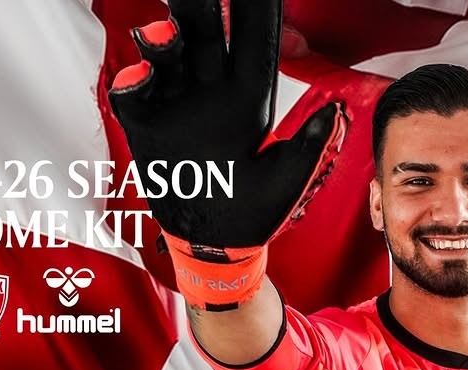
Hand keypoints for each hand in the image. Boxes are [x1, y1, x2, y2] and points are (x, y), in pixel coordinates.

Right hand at [109, 0, 345, 301]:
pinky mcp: (146, 125)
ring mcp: (176, 105)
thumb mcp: (286, 182)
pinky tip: (143, 78)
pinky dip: (133, 81)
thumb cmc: (254, 214)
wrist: (213, 247)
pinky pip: (133, 93)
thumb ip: (308, 148)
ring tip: (164, 36)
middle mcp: (210, 93)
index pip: (251, 42)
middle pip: (203, 33)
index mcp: (247, 99)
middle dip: (197, 4)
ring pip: (165, 54)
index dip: (254, 9)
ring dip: (162, 39)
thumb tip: (334, 113)